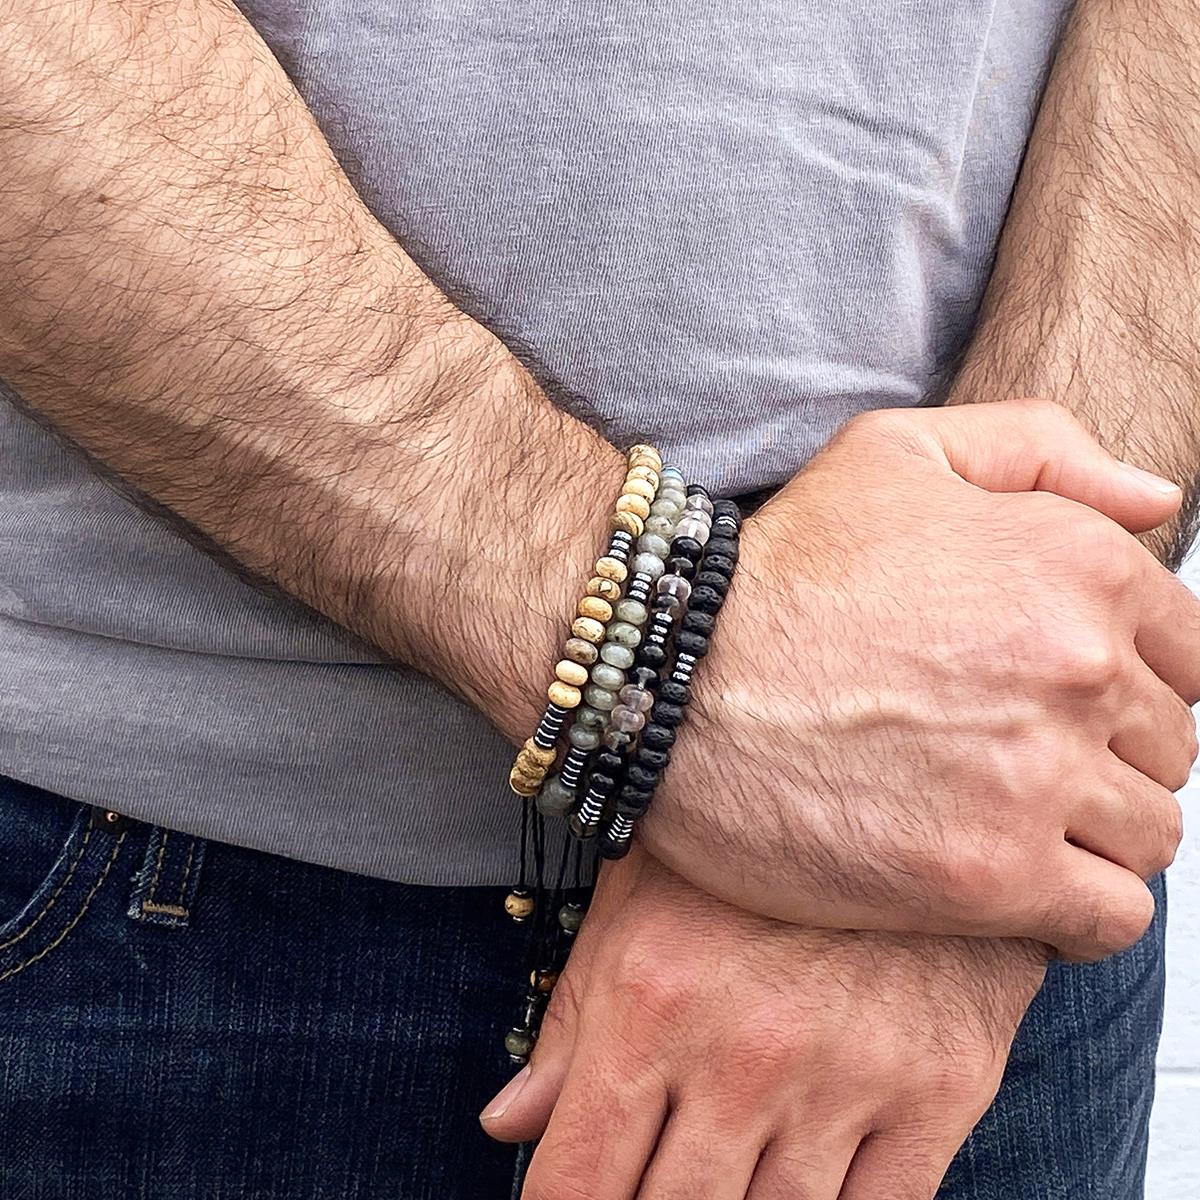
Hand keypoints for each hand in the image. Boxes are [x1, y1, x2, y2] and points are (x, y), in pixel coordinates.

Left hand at [481, 848, 1046, 1199]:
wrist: (916, 790)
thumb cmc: (753, 851)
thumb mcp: (640, 903)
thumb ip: (572, 1020)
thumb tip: (509, 1125)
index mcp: (653, 999)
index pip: (577, 1180)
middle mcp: (746, 1053)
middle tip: (648, 1176)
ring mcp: (850, 1079)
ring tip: (722, 1170)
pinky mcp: (939, 1094)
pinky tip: (796, 1182)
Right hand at [647, 399, 1197, 959]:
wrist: (669, 678)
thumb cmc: (779, 569)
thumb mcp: (895, 454)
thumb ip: (1041, 450)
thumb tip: (1157, 502)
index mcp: (1077, 566)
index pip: (1189, 655)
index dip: (1126, 681)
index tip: (1053, 701)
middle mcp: (1079, 670)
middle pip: (1169, 748)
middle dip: (1107, 755)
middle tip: (1011, 759)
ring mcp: (1036, 779)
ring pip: (1150, 835)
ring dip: (1092, 833)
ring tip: (1007, 820)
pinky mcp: (986, 876)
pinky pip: (1111, 918)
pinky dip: (1080, 909)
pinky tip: (1016, 882)